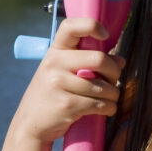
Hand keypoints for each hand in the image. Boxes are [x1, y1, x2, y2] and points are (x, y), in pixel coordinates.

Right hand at [13, 18, 124, 142]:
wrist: (30, 124)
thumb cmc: (53, 95)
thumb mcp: (64, 73)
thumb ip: (90, 63)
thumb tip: (120, 61)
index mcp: (55, 51)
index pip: (71, 26)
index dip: (92, 26)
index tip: (104, 36)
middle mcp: (54, 63)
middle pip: (100, 59)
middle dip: (115, 73)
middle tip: (113, 81)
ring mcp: (58, 83)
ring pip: (105, 86)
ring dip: (113, 95)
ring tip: (108, 99)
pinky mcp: (67, 104)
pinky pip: (101, 104)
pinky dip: (109, 108)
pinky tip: (105, 109)